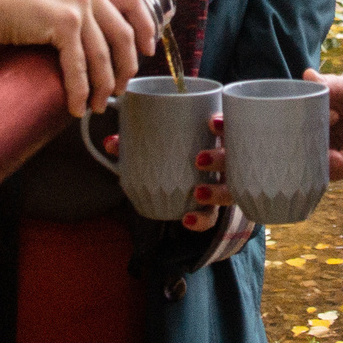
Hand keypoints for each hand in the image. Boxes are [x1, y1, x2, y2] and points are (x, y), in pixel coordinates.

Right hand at [0, 0, 156, 115]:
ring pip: (102, 56)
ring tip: (98, 105)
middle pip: (123, 35)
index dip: (146, 28)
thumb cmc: (8, 0)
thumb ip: (73, 7)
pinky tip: (77, 106)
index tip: (148, 50)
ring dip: (103, 86)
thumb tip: (84, 42)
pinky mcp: (64, 24)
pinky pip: (79, 66)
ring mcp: (78, 5)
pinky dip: (79, 91)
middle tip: (120, 88)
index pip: (133, 1)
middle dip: (125, 67)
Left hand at [107, 123, 231, 231]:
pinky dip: (200, 221)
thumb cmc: (176, 157)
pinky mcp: (212, 210)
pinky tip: (186, 219)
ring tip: (198, 192)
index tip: (212, 121)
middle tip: (198, 159)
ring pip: (229, 191)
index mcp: (214, 141)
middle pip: (232, 161)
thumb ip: (136, 144)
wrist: (187, 189)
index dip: (224, 125)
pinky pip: (211, 218)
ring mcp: (221, 188)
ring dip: (216, 191)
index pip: (228, 130)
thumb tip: (111, 142)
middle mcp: (223, 165)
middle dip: (219, 159)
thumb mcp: (160, 148)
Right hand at [311, 69, 342, 180]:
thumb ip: (334, 85)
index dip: (308, 122)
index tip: (335, 117)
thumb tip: (307, 74)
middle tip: (342, 155)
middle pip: (300, 144)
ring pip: (314, 163)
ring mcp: (322, 146)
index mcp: (314, 104)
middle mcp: (312, 126)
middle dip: (322, 152)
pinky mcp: (333, 162)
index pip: (295, 115)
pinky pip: (331, 172)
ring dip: (338, 164)